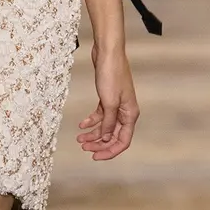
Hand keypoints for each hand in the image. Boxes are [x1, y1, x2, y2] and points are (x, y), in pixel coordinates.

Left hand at [78, 44, 138, 160]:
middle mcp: (125, 112)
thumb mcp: (109, 102)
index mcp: (130, 114)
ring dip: (93, 134)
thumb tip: (105, 138)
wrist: (107, 53)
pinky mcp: (107, 98)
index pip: (123, 141)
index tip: (94, 156)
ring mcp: (116, 105)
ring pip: (105, 126)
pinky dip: (91, 121)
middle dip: (99, 144)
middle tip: (83, 148)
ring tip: (79, 139)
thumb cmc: (111, 74)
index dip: (109, 151)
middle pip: (113, 136)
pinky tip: (81, 125)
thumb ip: (108, 122)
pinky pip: (100, 115)